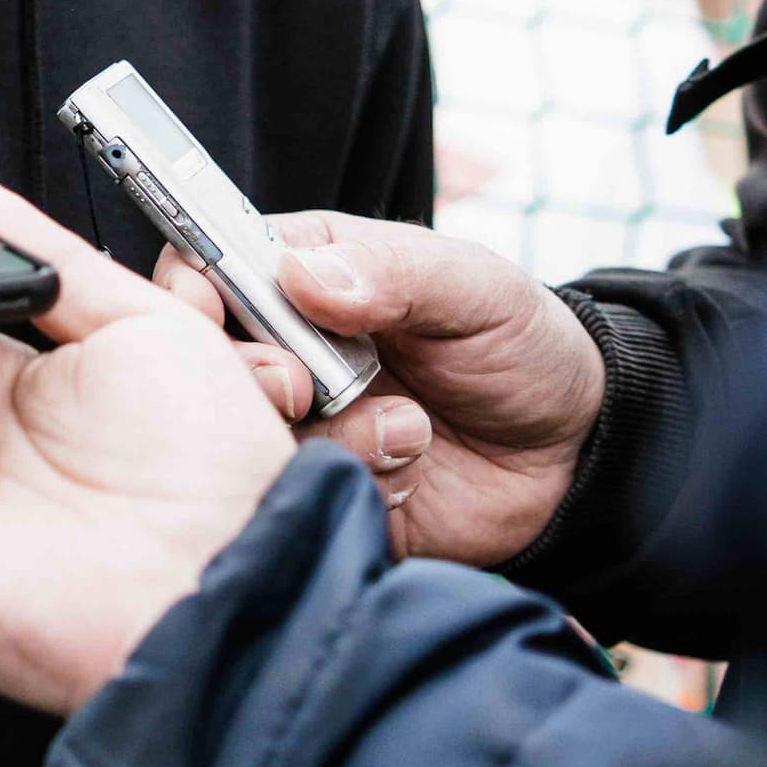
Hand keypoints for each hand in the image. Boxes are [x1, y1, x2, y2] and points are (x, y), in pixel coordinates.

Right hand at [160, 215, 601, 567]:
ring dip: (327, 438)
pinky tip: (411, 471)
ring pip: (249, 438)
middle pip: (207, 364)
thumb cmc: (519, 343)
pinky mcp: (324, 492)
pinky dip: (358, 485)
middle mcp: (286, 352)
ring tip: (405, 431)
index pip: (206, 268)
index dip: (191, 289)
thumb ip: (392, 272)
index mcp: (302, 277)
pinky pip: (301, 498)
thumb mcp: (472, 286)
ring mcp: (301, 427)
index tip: (204, 309)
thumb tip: (305, 276)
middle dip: (253, 377)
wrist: (576, 452)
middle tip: (302, 386)